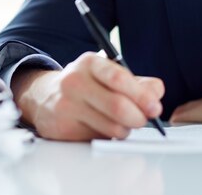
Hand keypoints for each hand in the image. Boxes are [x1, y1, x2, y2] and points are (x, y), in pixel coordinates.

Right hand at [11, 52, 164, 140]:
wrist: (44, 97)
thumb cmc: (86, 85)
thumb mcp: (108, 75)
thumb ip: (137, 83)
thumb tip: (156, 93)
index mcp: (90, 63)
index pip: (119, 78)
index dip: (142, 96)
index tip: (155, 107)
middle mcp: (74, 81)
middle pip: (117, 106)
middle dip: (138, 117)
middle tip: (144, 119)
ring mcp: (66, 106)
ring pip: (111, 127)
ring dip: (125, 129)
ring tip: (122, 122)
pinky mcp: (63, 128)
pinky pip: (99, 139)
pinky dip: (109, 137)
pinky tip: (102, 126)